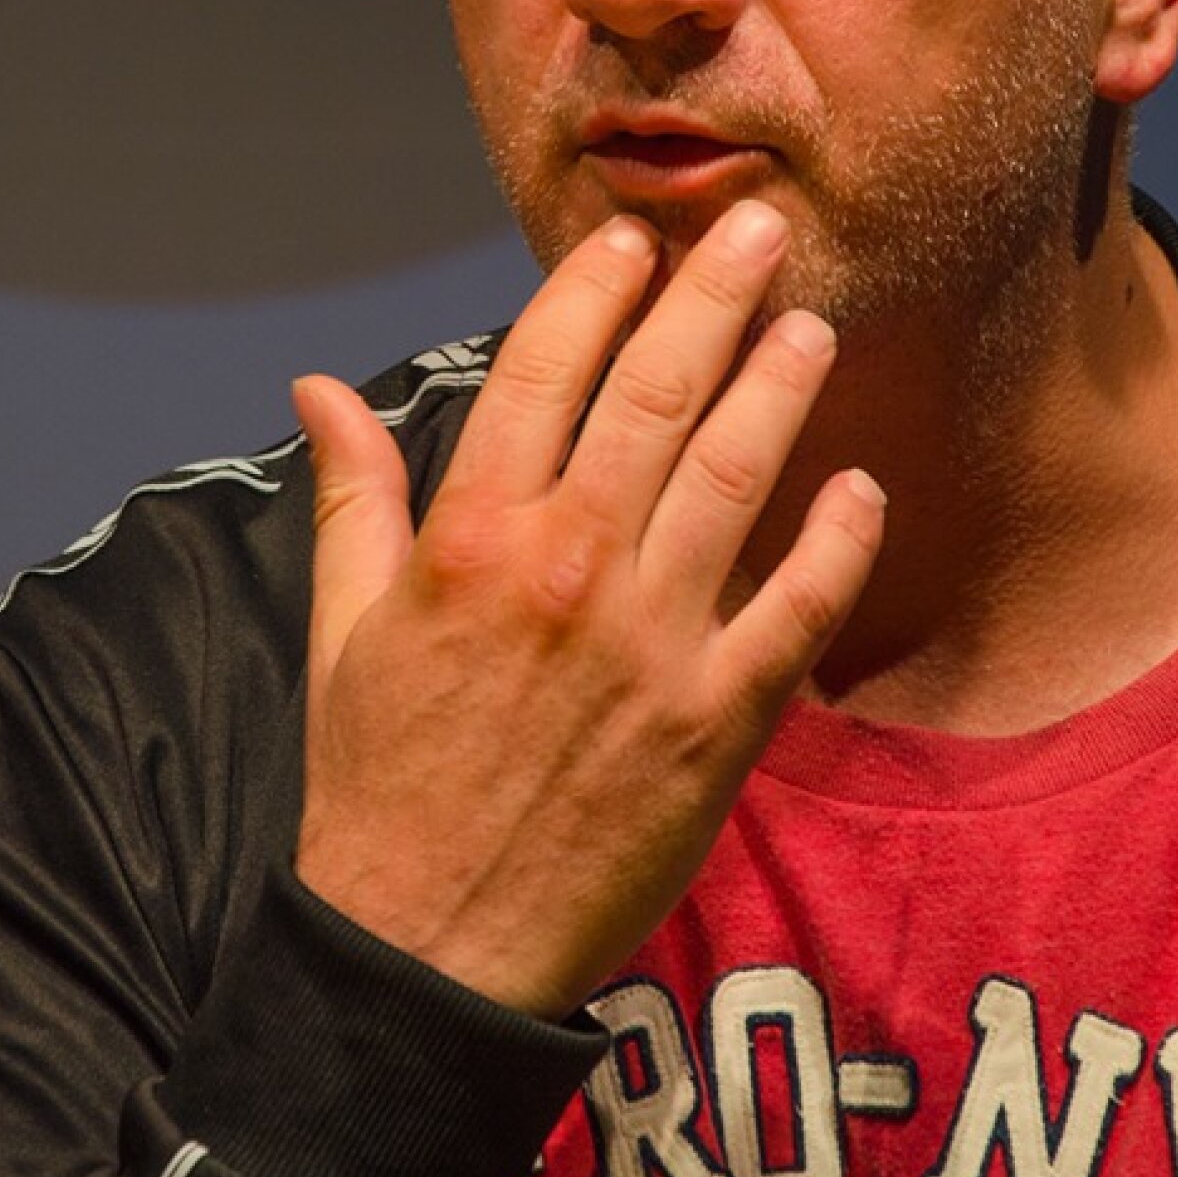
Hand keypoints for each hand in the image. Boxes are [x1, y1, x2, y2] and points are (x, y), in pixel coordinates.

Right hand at [292, 201, 884, 1019]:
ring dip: (780, 388)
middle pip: (657, 393)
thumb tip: (316, 388)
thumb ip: (351, 497)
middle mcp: (567, 567)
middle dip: (714, 294)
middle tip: (761, 226)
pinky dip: (837, 541)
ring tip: (813, 325)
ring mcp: (652, 642)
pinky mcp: (718, 721)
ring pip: (735, 476)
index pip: (545, 369)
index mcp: (470, 535)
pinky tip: (860, 486)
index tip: (634, 241)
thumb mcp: (342, 631)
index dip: (595, 290)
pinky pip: (798, 608)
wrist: (427, 949)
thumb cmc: (378, 784)